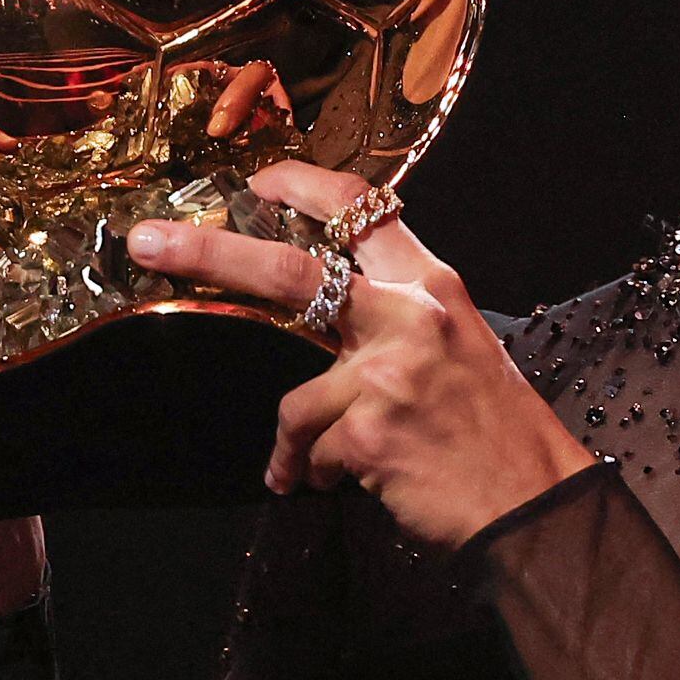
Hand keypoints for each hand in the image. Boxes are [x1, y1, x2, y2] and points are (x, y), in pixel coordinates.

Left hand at [126, 163, 595, 550]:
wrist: (532, 499)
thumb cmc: (493, 428)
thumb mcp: (458, 346)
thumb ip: (394, 317)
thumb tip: (323, 308)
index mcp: (433, 284)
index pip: (363, 207)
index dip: (303, 184)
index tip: (255, 180)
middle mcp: (409, 315)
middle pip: (289, 270)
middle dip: (209, 252)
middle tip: (147, 243)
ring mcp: (387, 373)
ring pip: (297, 401)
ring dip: (304, 444)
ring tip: (320, 467)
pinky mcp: (367, 432)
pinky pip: (311, 452)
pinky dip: (318, 473)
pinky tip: (351, 483)